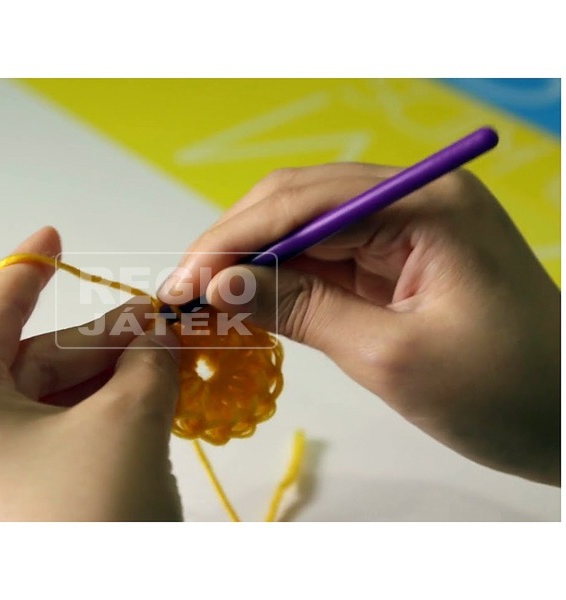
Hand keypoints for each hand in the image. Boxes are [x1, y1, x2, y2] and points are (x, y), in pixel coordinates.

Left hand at [0, 227, 182, 520]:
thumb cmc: (97, 516)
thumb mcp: (129, 421)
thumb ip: (146, 360)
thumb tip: (156, 337)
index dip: (29, 272)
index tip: (52, 237)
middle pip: (21, 368)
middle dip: (92, 345)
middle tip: (153, 328)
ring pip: (32, 411)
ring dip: (96, 387)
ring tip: (155, 370)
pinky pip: (32, 450)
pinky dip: (80, 427)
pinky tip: (132, 414)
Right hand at [159, 164, 559, 485]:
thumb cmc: (502, 393)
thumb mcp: (391, 356)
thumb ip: (302, 309)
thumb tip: (222, 285)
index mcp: (425, 203)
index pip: (304, 202)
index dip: (233, 239)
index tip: (185, 283)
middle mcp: (414, 196)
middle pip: (297, 200)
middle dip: (235, 243)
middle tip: (185, 293)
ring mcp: (407, 223)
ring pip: (305, 224)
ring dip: (253, 258)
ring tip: (206, 299)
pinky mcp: (400, 255)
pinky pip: (326, 253)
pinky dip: (283, 276)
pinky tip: (250, 298)